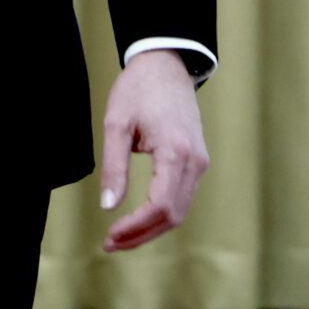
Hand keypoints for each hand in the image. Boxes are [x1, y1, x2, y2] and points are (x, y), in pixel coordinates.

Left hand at [98, 49, 208, 252]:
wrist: (166, 64)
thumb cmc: (139, 89)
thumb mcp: (116, 124)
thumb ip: (113, 166)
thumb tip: (109, 206)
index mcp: (175, 152)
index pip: (160, 205)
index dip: (135, 227)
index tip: (110, 236)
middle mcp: (195, 161)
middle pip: (173, 216)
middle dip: (142, 235)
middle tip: (110, 244)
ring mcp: (200, 162)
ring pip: (180, 211)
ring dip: (151, 228)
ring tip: (120, 236)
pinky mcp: (197, 161)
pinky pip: (182, 197)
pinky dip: (161, 214)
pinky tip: (138, 219)